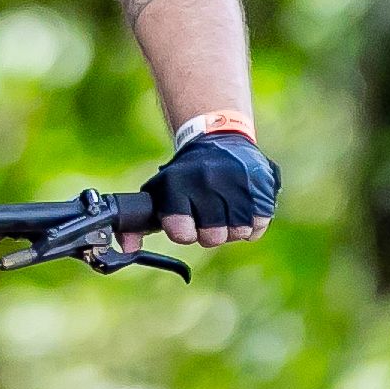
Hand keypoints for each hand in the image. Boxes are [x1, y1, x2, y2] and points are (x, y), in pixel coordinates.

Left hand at [139, 129, 277, 247]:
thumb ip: (137, 225)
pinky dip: (251, 223)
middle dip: (209, 233)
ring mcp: (237, 182)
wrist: (218, 138)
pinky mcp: (262, 185)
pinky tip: (241, 207)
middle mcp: (207, 181)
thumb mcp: (157, 193)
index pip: (182, 233)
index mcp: (178, 184)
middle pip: (212, 238)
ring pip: (238, 232)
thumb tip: (127, 249)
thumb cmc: (183, 176)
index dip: (184, 234)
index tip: (185, 225)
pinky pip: (258, 225)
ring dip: (231, 228)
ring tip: (224, 209)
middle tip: (207, 216)